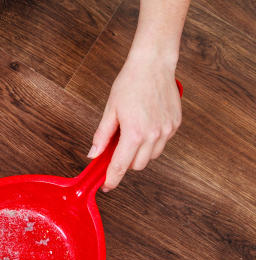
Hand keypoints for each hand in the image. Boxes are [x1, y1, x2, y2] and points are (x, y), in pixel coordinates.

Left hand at [89, 56, 181, 190]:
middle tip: (116, 150)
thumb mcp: (110, 111)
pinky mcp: (175, 124)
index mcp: (134, 133)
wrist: (153, 65)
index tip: (106, 185)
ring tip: (131, 135)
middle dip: (125, 163)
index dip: (112, 179)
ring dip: (139, 153)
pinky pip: (162, 143)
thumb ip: (102, 136)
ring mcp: (167, 130)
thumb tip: (93, 155)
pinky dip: (152, 142)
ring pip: (151, 156)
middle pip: (137, 165)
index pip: (121, 166)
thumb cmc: (130, 84)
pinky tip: (145, 127)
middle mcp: (153, 134)